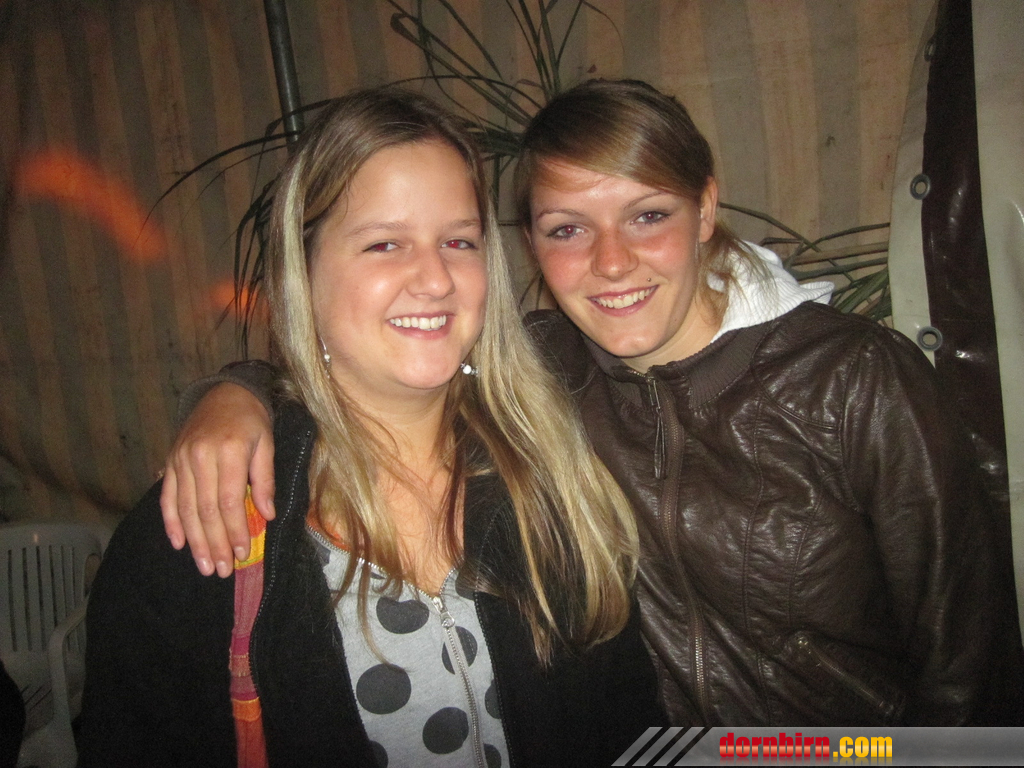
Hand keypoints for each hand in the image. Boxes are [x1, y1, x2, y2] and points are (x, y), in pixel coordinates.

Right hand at [160, 383, 274, 576]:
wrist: (225, 392)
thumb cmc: (251, 420)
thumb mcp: (267, 443)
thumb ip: (264, 479)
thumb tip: (268, 515)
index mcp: (227, 452)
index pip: (230, 501)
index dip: (235, 530)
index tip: (243, 553)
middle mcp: (199, 457)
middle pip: (206, 510)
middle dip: (215, 544)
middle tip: (222, 570)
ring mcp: (180, 460)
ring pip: (185, 509)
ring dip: (195, 541)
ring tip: (205, 566)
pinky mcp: (170, 462)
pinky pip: (167, 497)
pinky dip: (171, 522)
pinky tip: (178, 544)